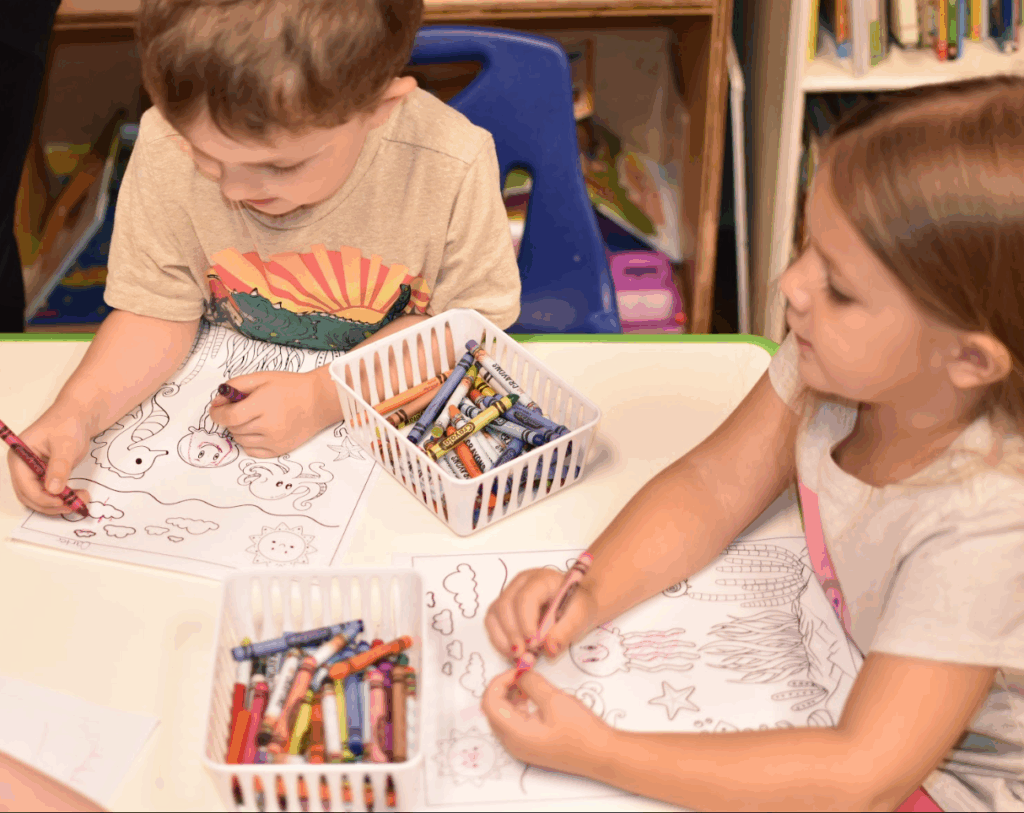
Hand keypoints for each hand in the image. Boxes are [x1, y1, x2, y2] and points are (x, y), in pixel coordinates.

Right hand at [8, 411, 92, 514]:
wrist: (76, 417)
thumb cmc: (68, 425)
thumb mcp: (65, 445)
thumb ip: (59, 467)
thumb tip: (53, 490)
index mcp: (19, 457)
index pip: (25, 486)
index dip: (44, 498)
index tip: (64, 501)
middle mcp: (21, 467)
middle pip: (29, 496)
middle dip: (51, 505)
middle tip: (75, 505)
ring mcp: (31, 472)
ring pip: (38, 498)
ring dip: (56, 504)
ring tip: (79, 501)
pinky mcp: (43, 475)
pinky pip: (47, 493)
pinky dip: (60, 499)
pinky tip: (76, 497)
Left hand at [207, 370, 337, 457]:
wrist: (318, 401)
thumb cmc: (290, 387)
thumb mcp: (261, 378)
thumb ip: (235, 386)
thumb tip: (216, 402)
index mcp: (263, 405)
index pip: (229, 417)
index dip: (217, 414)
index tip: (216, 409)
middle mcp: (269, 426)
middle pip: (234, 428)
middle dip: (231, 418)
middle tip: (241, 408)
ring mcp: (274, 441)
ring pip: (240, 440)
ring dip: (239, 429)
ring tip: (252, 418)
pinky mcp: (279, 450)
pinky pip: (251, 450)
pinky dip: (248, 441)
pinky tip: (258, 430)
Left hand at [481, 668, 614, 777]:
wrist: (603, 755)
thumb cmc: (581, 731)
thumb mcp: (555, 699)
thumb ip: (531, 683)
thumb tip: (519, 673)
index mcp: (514, 734)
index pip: (489, 703)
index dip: (499, 681)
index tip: (518, 671)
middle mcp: (512, 744)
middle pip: (493, 710)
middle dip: (503, 687)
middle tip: (522, 674)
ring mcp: (521, 747)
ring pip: (503, 716)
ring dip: (511, 696)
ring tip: (530, 684)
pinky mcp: (531, 746)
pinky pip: (515, 723)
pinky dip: (519, 707)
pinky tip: (535, 698)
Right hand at [484, 566, 597, 662]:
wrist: (576, 604)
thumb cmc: (578, 606)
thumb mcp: (580, 617)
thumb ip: (565, 631)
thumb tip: (548, 649)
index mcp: (541, 579)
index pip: (525, 597)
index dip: (526, 622)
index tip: (534, 643)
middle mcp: (520, 583)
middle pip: (505, 605)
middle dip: (513, 633)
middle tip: (525, 654)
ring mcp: (509, 594)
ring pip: (494, 614)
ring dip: (504, 638)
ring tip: (519, 655)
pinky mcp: (504, 609)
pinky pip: (492, 623)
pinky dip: (500, 640)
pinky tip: (513, 652)